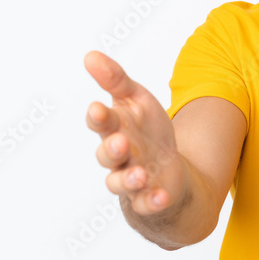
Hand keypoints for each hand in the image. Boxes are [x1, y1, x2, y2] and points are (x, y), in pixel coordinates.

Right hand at [85, 50, 184, 214]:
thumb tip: (90, 55)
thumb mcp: (137, 100)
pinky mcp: (149, 199)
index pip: (101, 123)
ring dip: (129, 178)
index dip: (99, 118)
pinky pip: (147, 204)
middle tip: (121, 142)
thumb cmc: (147, 132)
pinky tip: (161, 195)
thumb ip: (116, 80)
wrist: (168, 171)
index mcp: (115, 129)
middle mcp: (119, 157)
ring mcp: (132, 179)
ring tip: (141, 174)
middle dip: (112, 149)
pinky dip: (153, 201)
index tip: (98, 108)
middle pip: (107, 154)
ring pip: (122, 182)